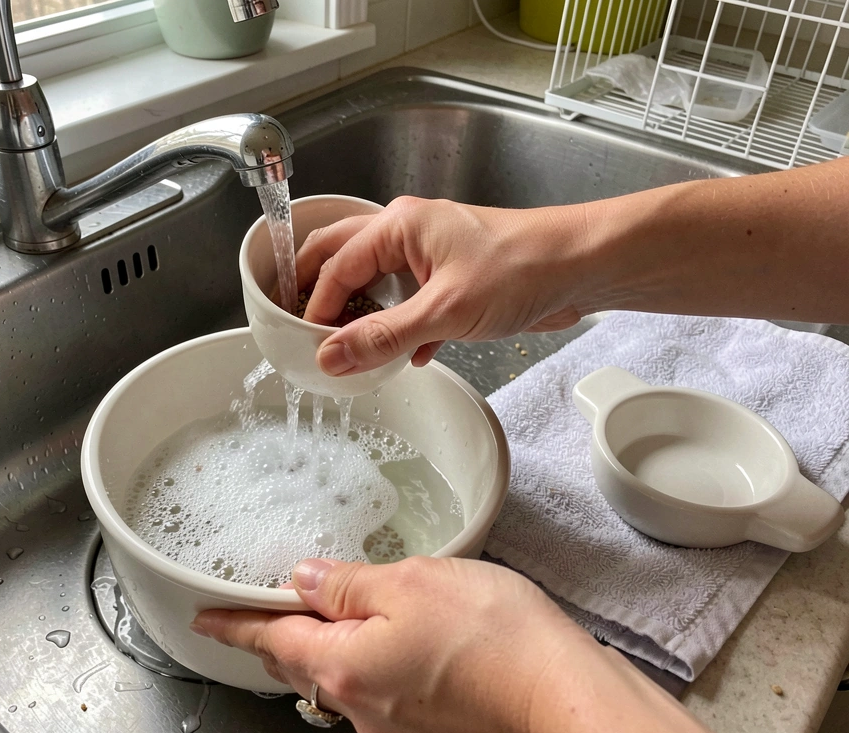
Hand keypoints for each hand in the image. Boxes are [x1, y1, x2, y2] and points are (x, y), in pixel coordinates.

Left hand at [192, 556, 596, 732]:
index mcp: (343, 666)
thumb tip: (306, 580)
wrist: (560, 692)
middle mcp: (362, 705)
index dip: (234, 625)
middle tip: (267, 605)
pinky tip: (396, 637)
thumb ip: (348, 583)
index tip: (206, 619)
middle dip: (280, 634)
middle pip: (302, 663)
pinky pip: (383, 688)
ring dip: (333, 645)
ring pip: (344, 677)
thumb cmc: (491, 635)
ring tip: (339, 609)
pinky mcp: (431, 725)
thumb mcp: (409, 582)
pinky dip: (374, 660)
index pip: (270, 640)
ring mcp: (397, 722)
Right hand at [295, 197, 591, 376]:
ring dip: (362, 314)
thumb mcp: (443, 311)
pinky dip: (402, 328)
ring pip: (378, 283)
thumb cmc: (521, 270)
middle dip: (321, 292)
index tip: (306, 343)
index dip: (315, 306)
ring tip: (345, 347)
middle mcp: (408, 234)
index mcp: (398, 226)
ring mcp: (431, 256)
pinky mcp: (452, 280)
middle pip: (344, 258)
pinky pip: (411, 303)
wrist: (581, 268)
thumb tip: (330, 356)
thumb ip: (383, 336)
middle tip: (300, 327)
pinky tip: (407, 357)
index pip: (336, 266)